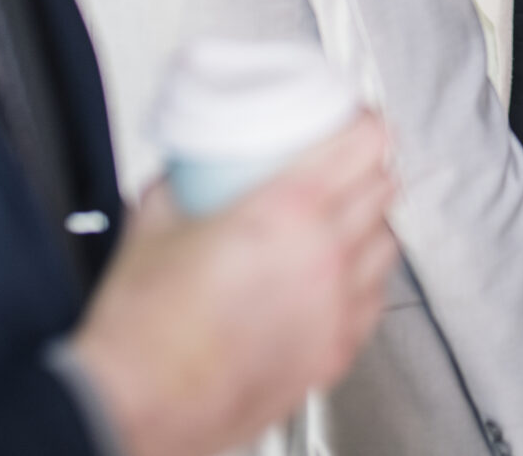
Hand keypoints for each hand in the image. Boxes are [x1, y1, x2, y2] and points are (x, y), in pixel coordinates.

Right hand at [71, 115, 399, 455]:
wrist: (135, 403)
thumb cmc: (142, 329)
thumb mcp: (153, 220)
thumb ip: (182, 179)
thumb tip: (191, 165)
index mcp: (287, 213)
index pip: (364, 145)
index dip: (366, 123)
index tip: (357, 120)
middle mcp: (323, 257)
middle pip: (383, 188)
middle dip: (369, 168)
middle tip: (348, 164)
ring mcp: (335, 308)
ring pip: (387, 243)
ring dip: (372, 222)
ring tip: (346, 218)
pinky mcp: (334, 352)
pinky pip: (374, 298)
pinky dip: (364, 278)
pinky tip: (340, 275)